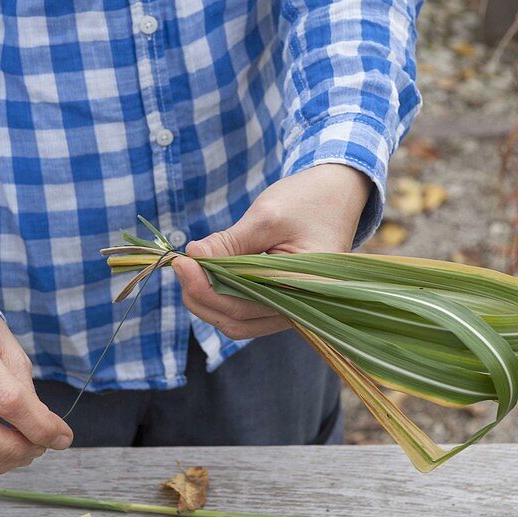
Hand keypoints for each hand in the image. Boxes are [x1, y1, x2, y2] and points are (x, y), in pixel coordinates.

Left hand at [172, 164, 371, 340]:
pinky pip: (244, 311)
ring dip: (207, 299)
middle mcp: (300, 309)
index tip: (181, 260)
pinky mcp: (280, 302)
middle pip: (236, 319)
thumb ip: (230, 243)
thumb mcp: (267, 216)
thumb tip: (191, 257)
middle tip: (180, 262)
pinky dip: (220, 296)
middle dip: (200, 295)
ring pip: (237, 321)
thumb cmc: (308, 200)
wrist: (337, 195)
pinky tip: (206, 272)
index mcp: (305, 289)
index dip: (204, 287)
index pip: (243, 304)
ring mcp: (290, 309)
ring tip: (190, 266)